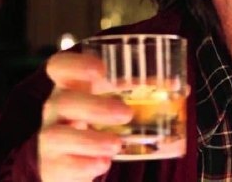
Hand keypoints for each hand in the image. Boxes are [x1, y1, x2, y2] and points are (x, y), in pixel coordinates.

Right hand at [39, 52, 132, 181]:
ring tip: (116, 144)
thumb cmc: (95, 121)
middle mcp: (56, 109)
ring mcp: (51, 138)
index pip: (59, 66)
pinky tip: (102, 163)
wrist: (70, 159)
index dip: (75, 65)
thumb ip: (140, 92)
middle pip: (63, 101)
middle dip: (94, 107)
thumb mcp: (110, 101)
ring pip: (58, 135)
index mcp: (70, 86)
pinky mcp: (53, 166)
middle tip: (125, 113)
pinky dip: (82, 165)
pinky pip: (60, 165)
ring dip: (90, 140)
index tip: (100, 69)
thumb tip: (180, 87)